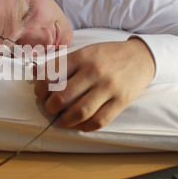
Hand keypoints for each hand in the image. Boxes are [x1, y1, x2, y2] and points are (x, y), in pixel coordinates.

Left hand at [34, 38, 154, 130]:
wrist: (142, 56)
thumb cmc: (108, 56)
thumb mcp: (85, 52)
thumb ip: (62, 63)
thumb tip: (35, 73)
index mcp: (82, 57)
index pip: (52, 75)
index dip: (40, 89)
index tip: (40, 94)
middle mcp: (94, 71)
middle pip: (63, 97)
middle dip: (51, 108)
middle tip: (51, 109)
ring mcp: (109, 87)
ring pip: (80, 112)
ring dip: (66, 121)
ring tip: (62, 120)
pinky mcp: (121, 101)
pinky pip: (99, 121)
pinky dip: (85, 127)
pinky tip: (80, 124)